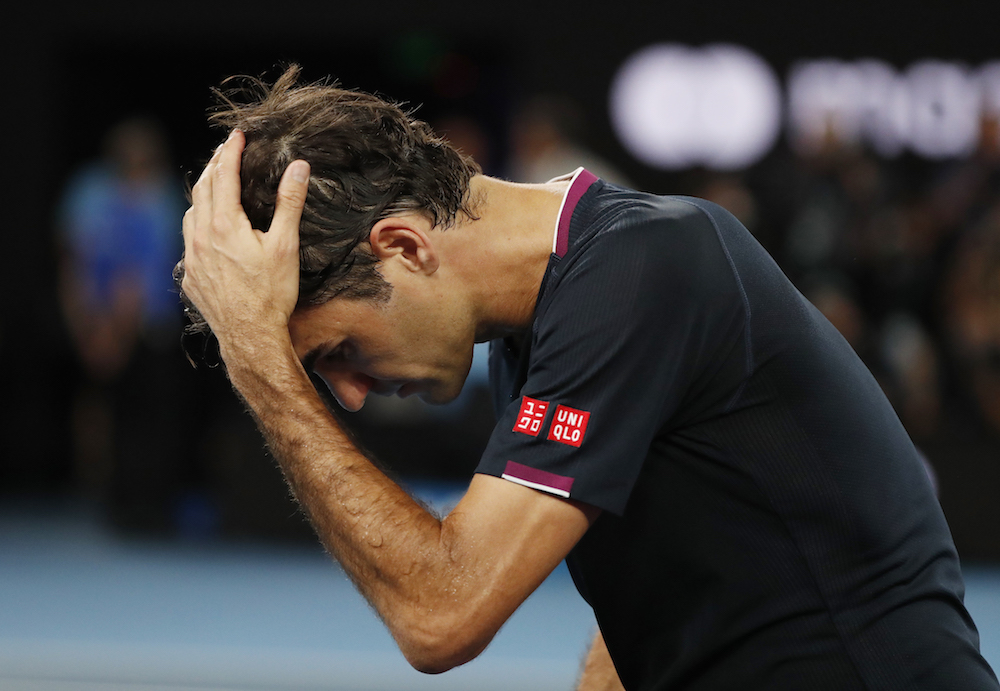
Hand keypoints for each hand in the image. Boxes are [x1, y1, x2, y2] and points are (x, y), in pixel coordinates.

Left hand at [180, 129, 309, 348]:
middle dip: (214, 165)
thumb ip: (289, 203)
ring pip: (190, 213)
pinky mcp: (190, 277)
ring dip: (202, 193)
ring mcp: (191, 258)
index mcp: (224, 225)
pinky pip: (187, 239)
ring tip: (213, 183)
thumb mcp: (285, 246)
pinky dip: (197, 222)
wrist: (250, 336)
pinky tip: (206, 228)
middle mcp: (201, 237)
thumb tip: (299, 167)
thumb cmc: (271, 294)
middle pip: (202, 189)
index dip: (230, 152)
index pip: (224, 176)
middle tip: (226, 150)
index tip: (237, 136)